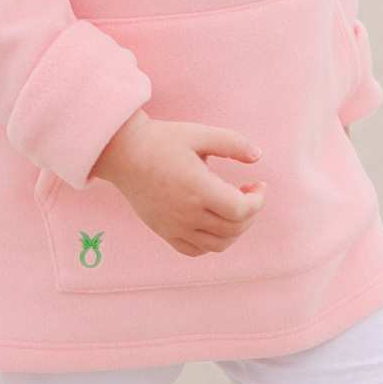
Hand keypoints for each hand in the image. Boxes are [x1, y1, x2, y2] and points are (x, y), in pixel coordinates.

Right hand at [89, 111, 265, 256]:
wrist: (124, 154)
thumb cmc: (163, 140)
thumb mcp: (199, 134)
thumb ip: (232, 143)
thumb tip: (258, 156)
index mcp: (197, 188)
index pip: (240, 209)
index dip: (258, 200)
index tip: (258, 184)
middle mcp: (185, 213)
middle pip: (233, 229)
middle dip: (251, 214)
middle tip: (250, 193)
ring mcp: (174, 226)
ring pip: (217, 245)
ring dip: (236, 230)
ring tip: (235, 208)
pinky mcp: (164, 231)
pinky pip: (194, 250)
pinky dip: (212, 242)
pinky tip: (215, 221)